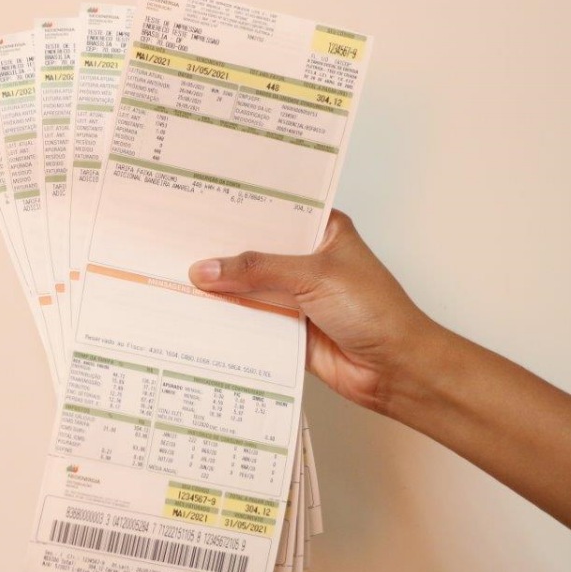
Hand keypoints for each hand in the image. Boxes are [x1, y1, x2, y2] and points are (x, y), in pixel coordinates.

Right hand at [188, 210, 441, 416]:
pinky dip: (230, 318)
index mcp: (323, 230)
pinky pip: (252, 320)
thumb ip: (258, 270)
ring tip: (174, 273)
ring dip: (223, 287)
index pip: (274, 211)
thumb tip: (207, 269)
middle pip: (257, 250)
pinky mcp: (289, 328)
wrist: (396, 369)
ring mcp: (297, 295)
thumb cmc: (374, 311)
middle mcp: (308, 259)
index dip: (239, 209)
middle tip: (175, 240)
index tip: (199, 202)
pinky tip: (196, 311)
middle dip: (223, 250)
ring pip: (250, 287)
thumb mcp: (313, 276)